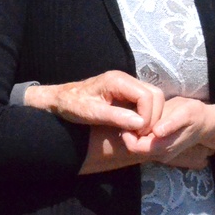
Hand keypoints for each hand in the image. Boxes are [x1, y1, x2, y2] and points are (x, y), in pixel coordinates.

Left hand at [25, 70, 164, 133]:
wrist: (59, 100)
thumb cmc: (71, 105)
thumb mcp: (91, 113)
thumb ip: (116, 117)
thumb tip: (141, 123)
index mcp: (117, 80)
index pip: (147, 96)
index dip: (148, 116)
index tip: (139, 133)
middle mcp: (125, 79)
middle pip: (155, 95)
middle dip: (153, 117)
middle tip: (140, 135)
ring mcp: (127, 85)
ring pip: (153, 98)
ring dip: (150, 117)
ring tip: (137, 133)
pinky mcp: (126, 93)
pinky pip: (145, 102)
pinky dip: (145, 115)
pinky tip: (134, 128)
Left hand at [121, 97, 214, 166]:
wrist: (206, 122)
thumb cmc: (194, 114)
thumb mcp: (185, 113)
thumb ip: (171, 123)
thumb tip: (157, 132)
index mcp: (165, 147)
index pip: (135, 147)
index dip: (128, 134)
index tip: (129, 117)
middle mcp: (161, 154)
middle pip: (134, 147)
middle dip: (129, 132)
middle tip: (130, 114)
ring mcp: (161, 153)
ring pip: (137, 146)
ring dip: (134, 132)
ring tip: (136, 115)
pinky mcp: (160, 148)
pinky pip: (143, 143)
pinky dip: (139, 132)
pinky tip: (143, 120)